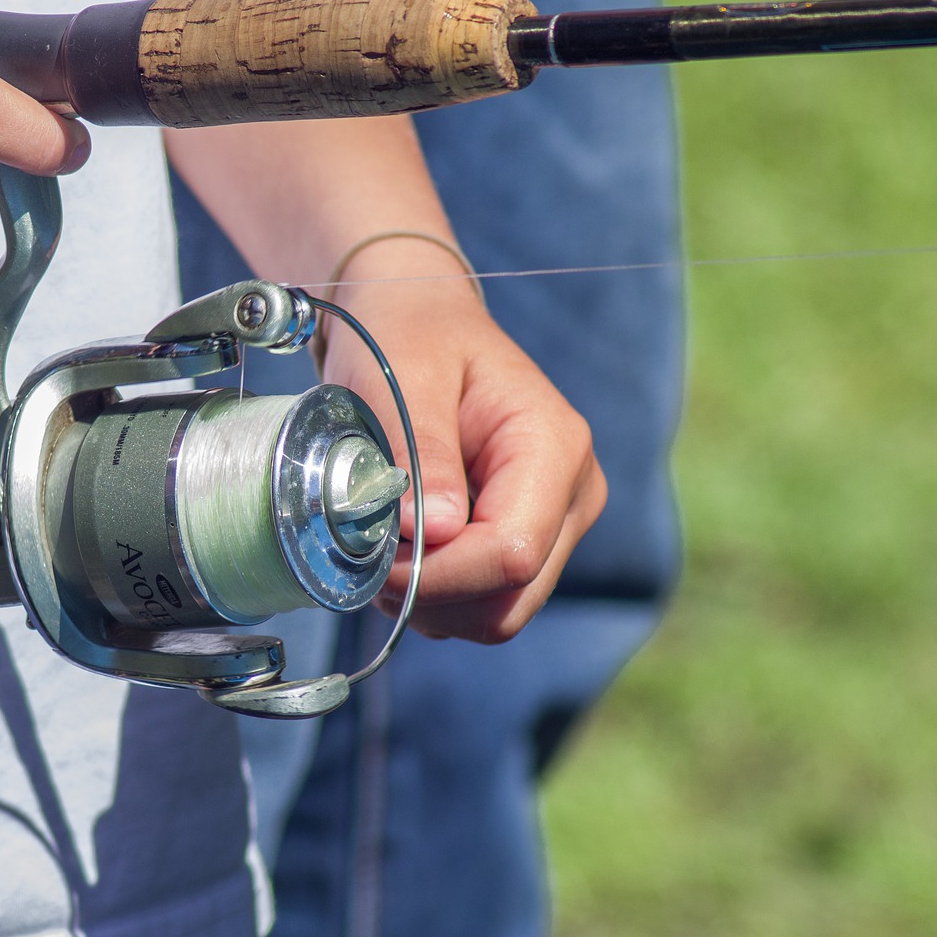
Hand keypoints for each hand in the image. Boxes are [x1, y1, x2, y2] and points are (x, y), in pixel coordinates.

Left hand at [321, 242, 606, 642]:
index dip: (438, 575)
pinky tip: (397, 555)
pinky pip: (483, 602)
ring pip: (497, 615)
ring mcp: (554, 524)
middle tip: (365, 561)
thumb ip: (421, 452)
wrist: (416, 322)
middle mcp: (571, 495)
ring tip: (377, 553)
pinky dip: (434, 597)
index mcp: (554, 447)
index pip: (512, 553)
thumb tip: (431, 533)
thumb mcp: (405, 375)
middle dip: (431, 596)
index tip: (371, 561)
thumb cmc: (409, 335)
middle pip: (510, 598)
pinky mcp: (523, 540)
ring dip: (428, 603)